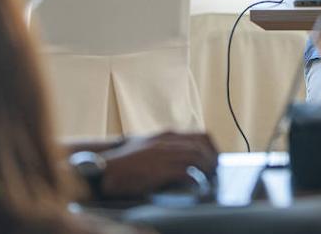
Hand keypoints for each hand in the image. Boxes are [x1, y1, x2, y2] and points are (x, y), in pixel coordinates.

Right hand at [99, 131, 217, 197]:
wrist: (104, 169)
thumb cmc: (124, 162)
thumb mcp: (148, 147)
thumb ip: (166, 148)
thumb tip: (185, 158)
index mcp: (166, 135)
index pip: (201, 136)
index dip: (213, 148)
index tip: (216, 159)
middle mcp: (168, 141)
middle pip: (203, 146)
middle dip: (213, 160)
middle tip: (215, 172)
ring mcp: (164, 154)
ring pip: (198, 158)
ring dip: (207, 170)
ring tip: (209, 180)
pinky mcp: (160, 169)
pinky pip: (187, 172)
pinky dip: (196, 179)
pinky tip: (197, 186)